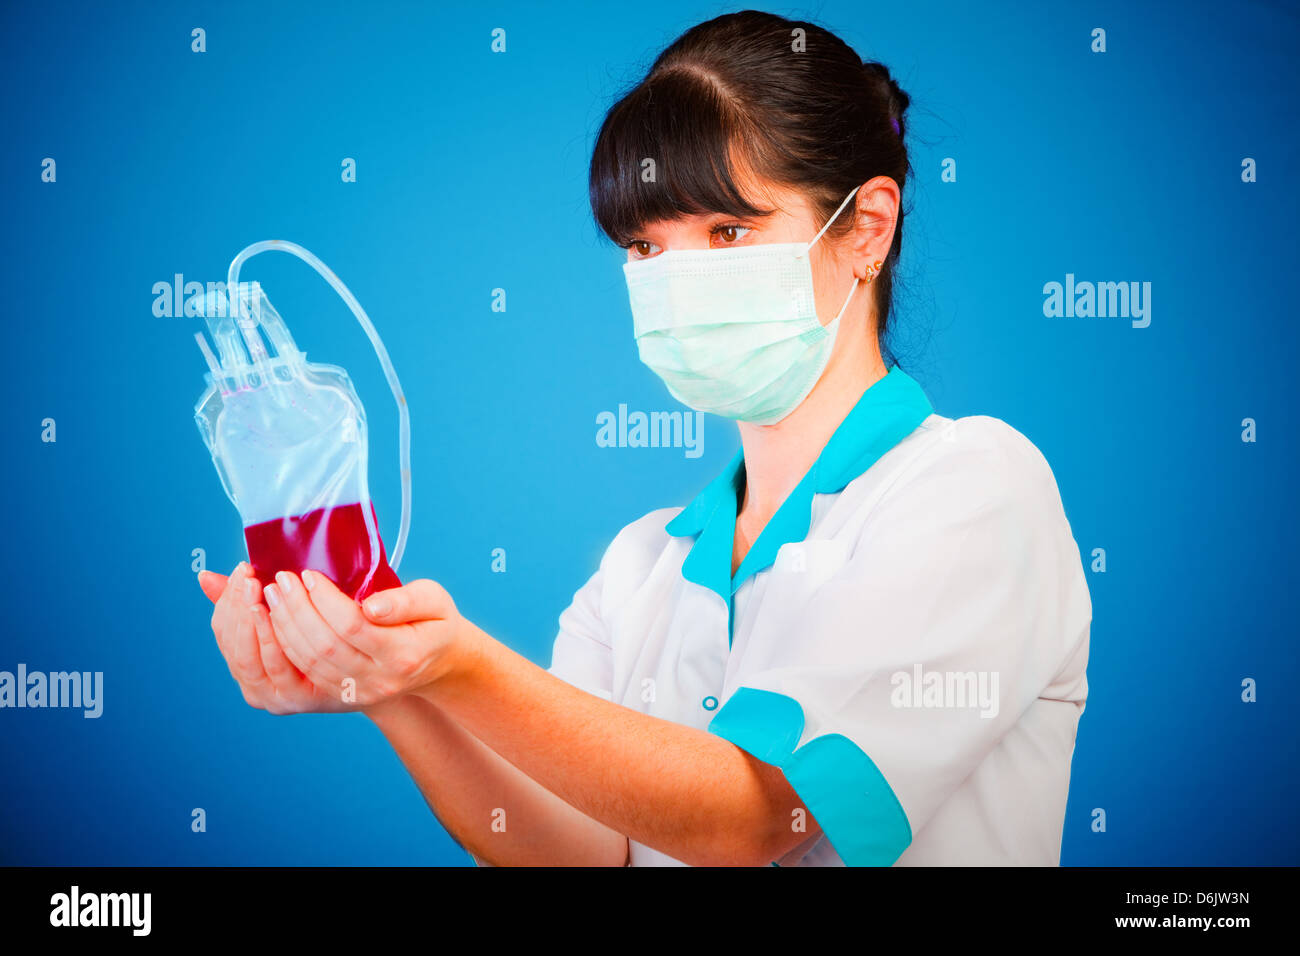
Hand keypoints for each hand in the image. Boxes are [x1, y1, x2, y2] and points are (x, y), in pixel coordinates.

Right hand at [198, 563, 350, 714]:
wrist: (374, 668)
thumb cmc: (330, 633)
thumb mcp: (289, 611)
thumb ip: (249, 599)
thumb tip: (204, 576)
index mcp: (247, 663)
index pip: (223, 628)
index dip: (227, 598)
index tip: (241, 569)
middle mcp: (254, 685)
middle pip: (232, 642)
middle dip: (236, 606)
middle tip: (248, 576)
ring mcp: (272, 696)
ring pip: (247, 656)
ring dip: (250, 620)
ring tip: (258, 589)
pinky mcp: (295, 699)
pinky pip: (275, 666)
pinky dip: (271, 638)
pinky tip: (274, 612)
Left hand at [261, 570, 469, 709]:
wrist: (440, 662)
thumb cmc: (435, 622)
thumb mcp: (435, 600)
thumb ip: (405, 601)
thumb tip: (371, 606)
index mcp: (405, 653)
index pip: (354, 626)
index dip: (325, 600)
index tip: (308, 575)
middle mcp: (381, 679)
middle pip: (326, 646)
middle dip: (296, 610)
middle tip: (281, 580)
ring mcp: (361, 692)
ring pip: (311, 661)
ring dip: (285, 627)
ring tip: (273, 595)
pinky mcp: (345, 695)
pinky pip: (307, 671)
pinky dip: (286, 645)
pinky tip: (278, 620)